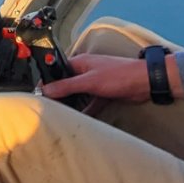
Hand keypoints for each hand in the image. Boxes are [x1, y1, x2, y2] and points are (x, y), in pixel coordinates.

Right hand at [39, 53, 170, 103]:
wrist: (144, 82)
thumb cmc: (119, 75)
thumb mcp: (89, 81)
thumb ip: (67, 86)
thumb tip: (46, 89)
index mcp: (80, 62)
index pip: (58, 71)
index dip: (48, 82)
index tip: (39, 94)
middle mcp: (86, 71)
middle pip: (67, 84)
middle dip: (59, 95)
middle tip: (48, 108)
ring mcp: (95, 82)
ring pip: (79, 95)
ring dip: (73, 104)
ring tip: (60, 116)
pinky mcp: (104, 93)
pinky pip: (91, 103)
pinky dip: (86, 110)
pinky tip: (79, 120)